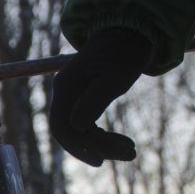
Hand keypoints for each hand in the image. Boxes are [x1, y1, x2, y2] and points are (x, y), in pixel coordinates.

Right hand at [48, 27, 153, 165]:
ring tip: (132, 151)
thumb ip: (94, 101)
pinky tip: (123, 143)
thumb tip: (75, 126)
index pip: (62, 126)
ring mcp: (72, 94)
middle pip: (72, 131)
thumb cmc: (125, 53)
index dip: (78, 148)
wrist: (131, 32)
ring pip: (81, 131)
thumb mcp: (115, 78)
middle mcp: (64, 91)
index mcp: (66, 86)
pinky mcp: (83, 97)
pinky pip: (87, 124)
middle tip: (131, 154)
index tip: (101, 161)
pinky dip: (104, 136)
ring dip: (105, 144)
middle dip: (99, 147)